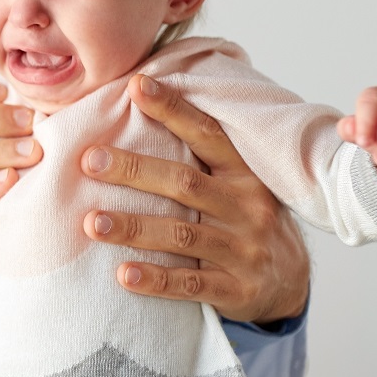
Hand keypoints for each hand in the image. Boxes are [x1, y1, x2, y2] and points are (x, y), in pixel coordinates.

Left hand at [80, 74, 308, 325]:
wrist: (287, 284)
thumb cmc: (243, 221)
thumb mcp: (233, 185)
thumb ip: (196, 159)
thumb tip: (138, 108)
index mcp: (244, 174)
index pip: (207, 134)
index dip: (173, 109)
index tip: (137, 86)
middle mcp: (247, 207)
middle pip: (184, 183)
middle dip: (134, 171)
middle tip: (89, 160)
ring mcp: (244, 250)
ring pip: (183, 234)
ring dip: (134, 227)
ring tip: (92, 223)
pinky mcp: (237, 289)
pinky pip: (191, 284)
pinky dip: (157, 279)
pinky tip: (123, 275)